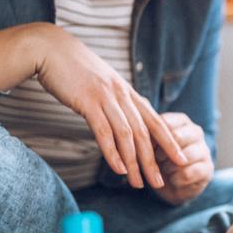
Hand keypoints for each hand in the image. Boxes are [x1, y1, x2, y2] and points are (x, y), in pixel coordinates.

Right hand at [31, 25, 185, 188]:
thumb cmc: (74, 69)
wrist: (50, 48)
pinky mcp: (88, 101)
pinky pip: (104, 131)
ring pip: (127, 136)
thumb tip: (126, 120)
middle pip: (145, 133)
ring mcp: (107, 98)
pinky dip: (113, 152)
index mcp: (128, 92)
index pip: (157, 121)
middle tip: (160, 183)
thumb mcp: (102, 84)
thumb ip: (117, 102)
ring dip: (134, 163)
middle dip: (154, 161)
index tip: (181, 160)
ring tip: (138, 184)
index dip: (170, 142)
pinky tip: (118, 169)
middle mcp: (123, 95)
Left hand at [152, 112, 213, 204]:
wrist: (171, 184)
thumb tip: (137, 134)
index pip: (165, 123)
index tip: (144, 148)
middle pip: (177, 138)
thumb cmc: (157, 159)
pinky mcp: (208, 169)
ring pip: (183, 157)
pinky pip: (188, 173)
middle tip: (155, 161)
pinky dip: (176, 179)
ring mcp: (204, 150)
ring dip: (168, 167)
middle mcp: (196, 132)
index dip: (151, 137)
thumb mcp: (150, 146)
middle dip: (161, 152)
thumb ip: (146, 137)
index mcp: (182, 121)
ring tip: (164, 171)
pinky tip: (173, 180)